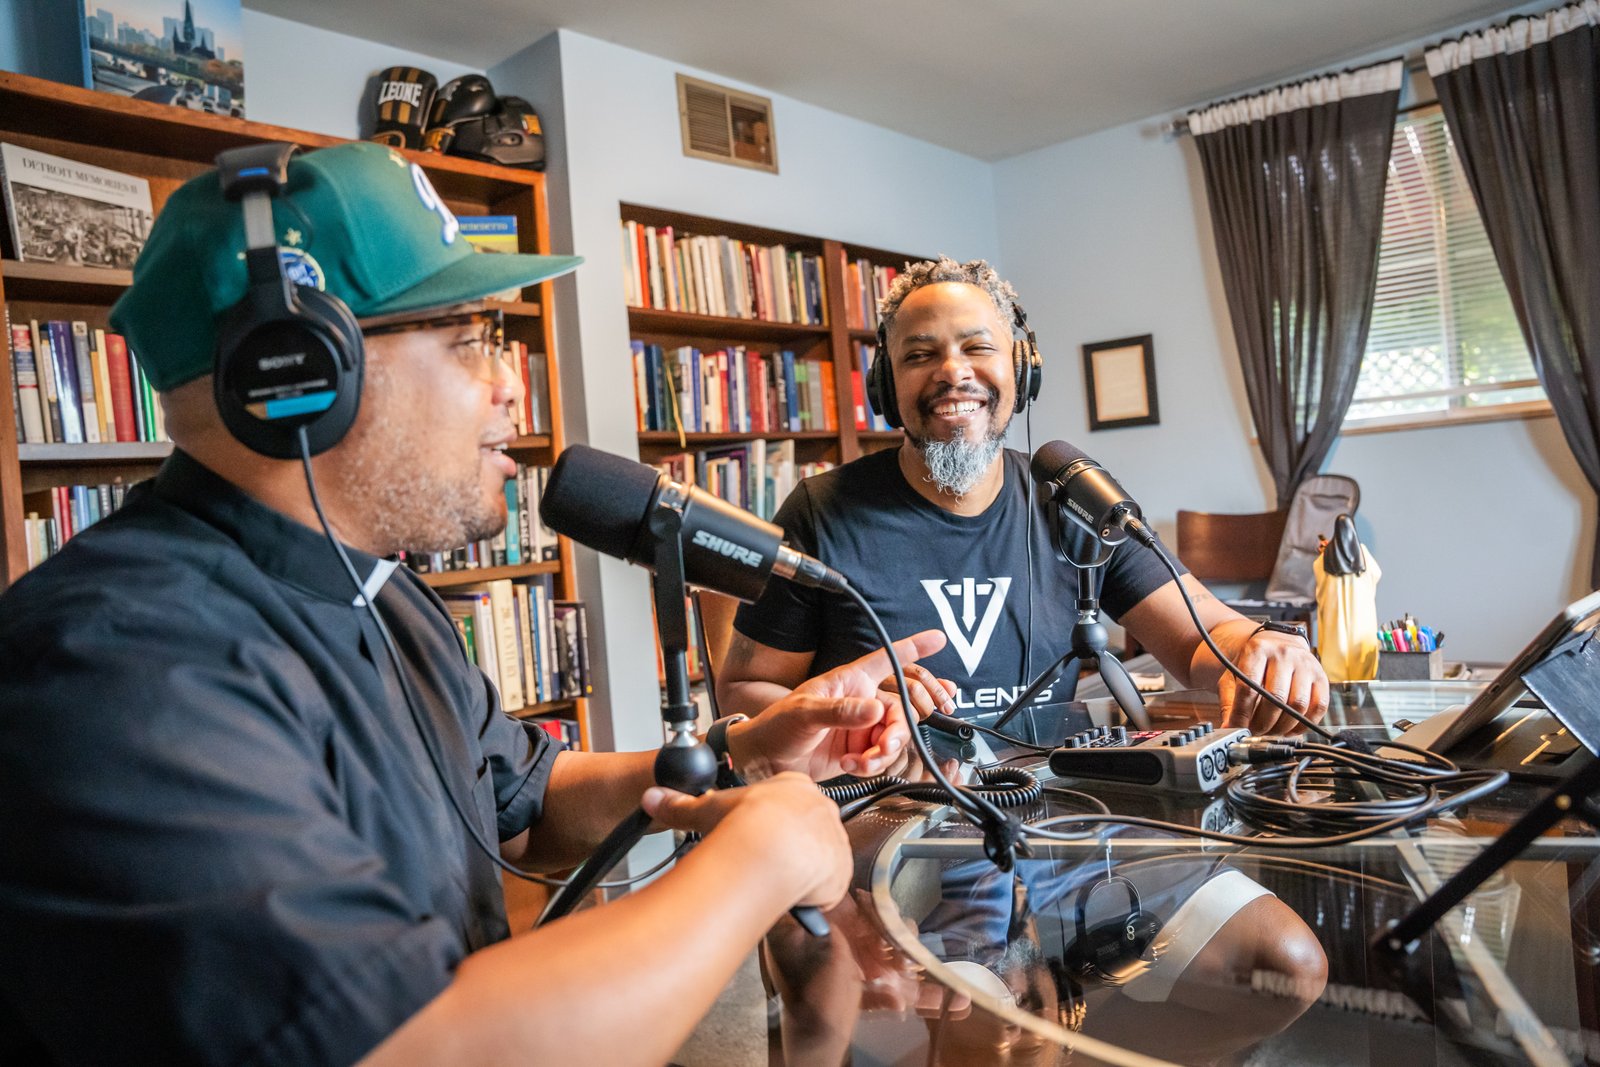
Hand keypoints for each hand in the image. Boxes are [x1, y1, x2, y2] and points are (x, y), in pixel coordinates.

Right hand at [641, 772, 849, 908]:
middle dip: (788, 849)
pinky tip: (790, 895)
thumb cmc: (743, 825)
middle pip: (807, 832)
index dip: (771, 824)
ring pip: (819, 860)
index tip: (756, 837)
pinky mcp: (840, 872)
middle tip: (763, 863)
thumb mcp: (706, 809)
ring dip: (800, 872)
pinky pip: (828, 887)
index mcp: (795, 788)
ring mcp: (834, 841)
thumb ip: (680, 805)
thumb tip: (654, 799)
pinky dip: (811, 895)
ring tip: (774, 881)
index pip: (788, 805)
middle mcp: (821, 811)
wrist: (769, 851)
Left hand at [727, 629, 947, 779]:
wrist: (763, 762)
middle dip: (900, 729)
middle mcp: (860, 701)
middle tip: (886, 744)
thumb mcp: (805, 713)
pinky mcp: (859, 750)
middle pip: (902, 708)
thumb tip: (874, 710)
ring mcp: (861, 727)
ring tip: (862, 761)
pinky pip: (883, 756)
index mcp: (849, 681)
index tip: (938, 638)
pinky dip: (874, 764)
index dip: (913, 647)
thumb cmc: (776, 726)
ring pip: (895, 735)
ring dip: (885, 751)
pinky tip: (854, 766)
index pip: (886, 659)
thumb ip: (841, 711)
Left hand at [1218, 627, 1329, 734]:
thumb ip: (1230, 700)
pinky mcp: (1321, 676)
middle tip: (1255, 731)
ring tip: (1271, 731)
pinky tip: (1291, 729)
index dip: (1242, 713)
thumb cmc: (1254, 662)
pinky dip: (1304, 724)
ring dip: (1283, 726)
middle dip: (1263, 723)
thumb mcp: (1234, 673)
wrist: (1279, 642)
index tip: (1237, 729)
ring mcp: (1306, 664)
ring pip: (1298, 704)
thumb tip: (1229, 728)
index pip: (1249, 687)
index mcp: (1257, 650)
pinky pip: (1318, 706)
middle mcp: (1284, 654)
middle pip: (1276, 698)